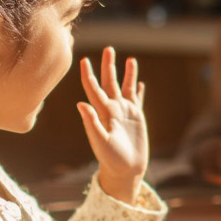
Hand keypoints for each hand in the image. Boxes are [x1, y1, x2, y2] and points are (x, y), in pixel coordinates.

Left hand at [77, 46, 148, 203]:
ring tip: (130, 59)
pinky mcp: (136, 119)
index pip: (93, 89)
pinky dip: (138, 91)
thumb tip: (80, 104)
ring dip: (127, 74)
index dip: (89, 75)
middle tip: (109, 48)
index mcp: (102, 113)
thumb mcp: (100, 142)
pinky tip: (140, 83)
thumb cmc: (111, 159)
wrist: (125, 171)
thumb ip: (91, 123)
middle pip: (110, 83)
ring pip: (126, 88)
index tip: (85, 60)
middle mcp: (113, 109)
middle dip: (109, 66)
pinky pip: (137, 100)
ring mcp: (125, 113)